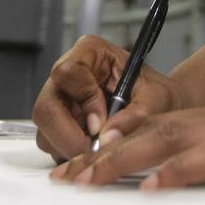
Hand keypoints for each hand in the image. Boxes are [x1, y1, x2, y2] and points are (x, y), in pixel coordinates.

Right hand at [32, 34, 183, 161]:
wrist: (159, 107)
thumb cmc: (157, 94)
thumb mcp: (157, 99)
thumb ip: (137, 114)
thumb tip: (109, 136)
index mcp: (90, 52)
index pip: (68, 73)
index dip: (83, 101)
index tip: (101, 124)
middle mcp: (68, 73)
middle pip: (47, 107)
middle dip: (69, 136)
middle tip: (95, 152)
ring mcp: (60, 99)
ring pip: (45, 130)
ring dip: (70, 147)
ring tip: (101, 149)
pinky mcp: (59, 122)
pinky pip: (51, 143)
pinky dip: (70, 152)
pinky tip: (94, 150)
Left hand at [51, 92, 204, 192]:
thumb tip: (192, 192)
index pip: (159, 130)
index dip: (115, 149)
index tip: (79, 170)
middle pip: (152, 132)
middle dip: (102, 157)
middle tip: (63, 180)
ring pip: (170, 139)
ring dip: (124, 160)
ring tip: (87, 181)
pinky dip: (179, 171)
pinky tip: (153, 187)